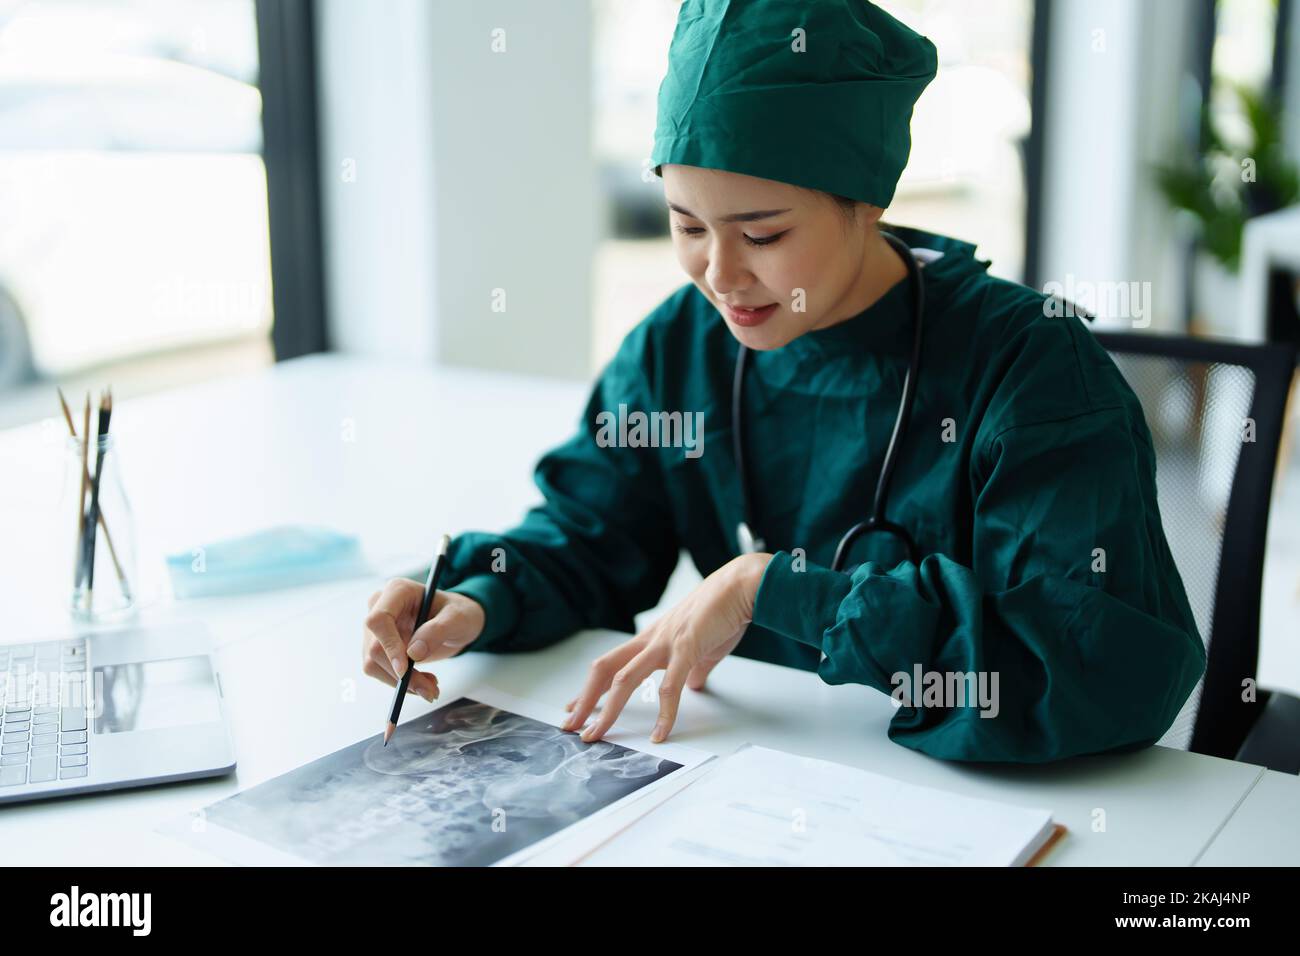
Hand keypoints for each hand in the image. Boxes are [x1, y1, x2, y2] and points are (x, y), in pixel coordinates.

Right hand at [361, 578, 485, 700]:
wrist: (457, 622)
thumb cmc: (459, 612)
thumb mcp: (458, 618)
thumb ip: (438, 630)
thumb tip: (413, 653)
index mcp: (397, 591)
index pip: (378, 620)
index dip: (388, 646)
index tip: (405, 670)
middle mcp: (380, 607)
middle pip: (375, 647)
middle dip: (401, 675)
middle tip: (430, 690)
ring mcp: (376, 629)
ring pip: (373, 664)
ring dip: (401, 684)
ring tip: (431, 687)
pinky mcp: (378, 646)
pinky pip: (380, 671)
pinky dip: (401, 683)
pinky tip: (423, 681)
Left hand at [562, 553, 771, 743]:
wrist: (741, 587)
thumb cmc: (722, 612)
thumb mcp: (701, 647)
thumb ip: (693, 669)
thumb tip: (691, 687)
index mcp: (651, 640)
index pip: (610, 664)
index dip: (590, 688)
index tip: (575, 707)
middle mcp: (650, 641)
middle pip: (604, 670)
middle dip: (585, 700)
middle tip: (570, 727)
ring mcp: (665, 644)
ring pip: (624, 679)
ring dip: (607, 709)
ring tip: (597, 734)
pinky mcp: (686, 649)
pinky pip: (670, 687)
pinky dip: (664, 714)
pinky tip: (660, 734)